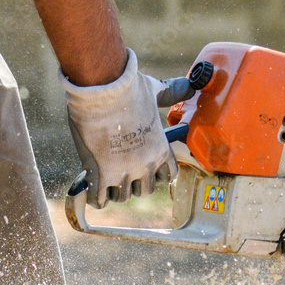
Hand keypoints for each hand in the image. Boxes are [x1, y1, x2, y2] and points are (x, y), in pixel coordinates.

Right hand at [61, 48, 176, 208]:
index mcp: (161, 149)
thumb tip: (190, 86)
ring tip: (106, 181)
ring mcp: (123, 172)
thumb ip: (172, 93)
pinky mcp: (100, 174)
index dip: (157, 174)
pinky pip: (100, 199)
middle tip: (124, 174)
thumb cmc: (129, 88)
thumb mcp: (156, 91)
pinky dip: (97, 198)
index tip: (148, 170)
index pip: (168, 176)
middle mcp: (145, 165)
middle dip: (135, 184)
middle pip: (145, 190)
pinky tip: (94, 191)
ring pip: (122, 197)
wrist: (101, 89)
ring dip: (115, 191)